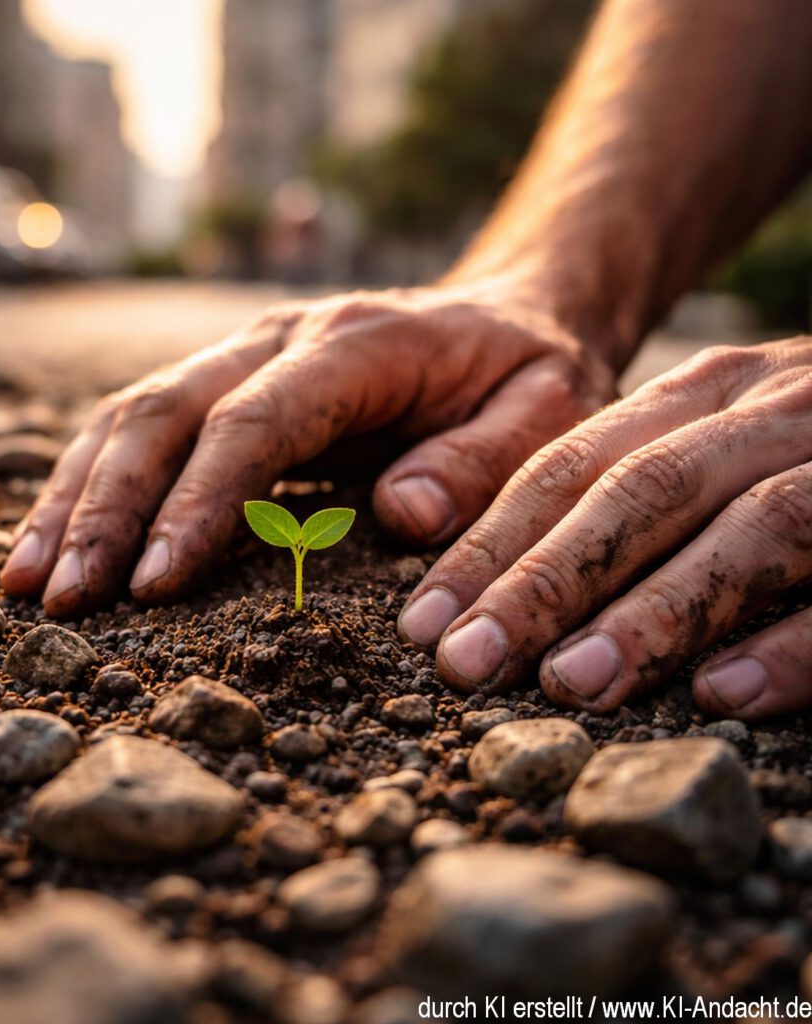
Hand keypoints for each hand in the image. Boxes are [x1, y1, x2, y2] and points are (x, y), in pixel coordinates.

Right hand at [1, 286, 614, 616]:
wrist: (509, 314)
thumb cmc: (530, 374)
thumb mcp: (547, 410)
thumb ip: (484, 459)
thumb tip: (398, 513)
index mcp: (358, 344)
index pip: (255, 421)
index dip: (198, 501)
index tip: (153, 585)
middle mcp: (283, 337)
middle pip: (165, 412)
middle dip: (107, 508)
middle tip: (65, 599)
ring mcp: (246, 353)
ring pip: (132, 414)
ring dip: (75, 498)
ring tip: (29, 581)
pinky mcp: (229, 381)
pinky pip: (142, 424)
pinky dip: (90, 482)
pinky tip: (55, 538)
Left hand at [399, 336, 811, 720]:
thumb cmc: (803, 447)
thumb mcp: (711, 443)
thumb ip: (632, 494)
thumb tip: (500, 592)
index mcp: (702, 394)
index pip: (566, 466)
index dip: (488, 544)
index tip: (421, 622)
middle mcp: (771, 409)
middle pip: (636, 493)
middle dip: (543, 582)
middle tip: (463, 663)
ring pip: (746, 528)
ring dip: (654, 612)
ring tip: (572, 685)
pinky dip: (796, 640)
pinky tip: (724, 693)